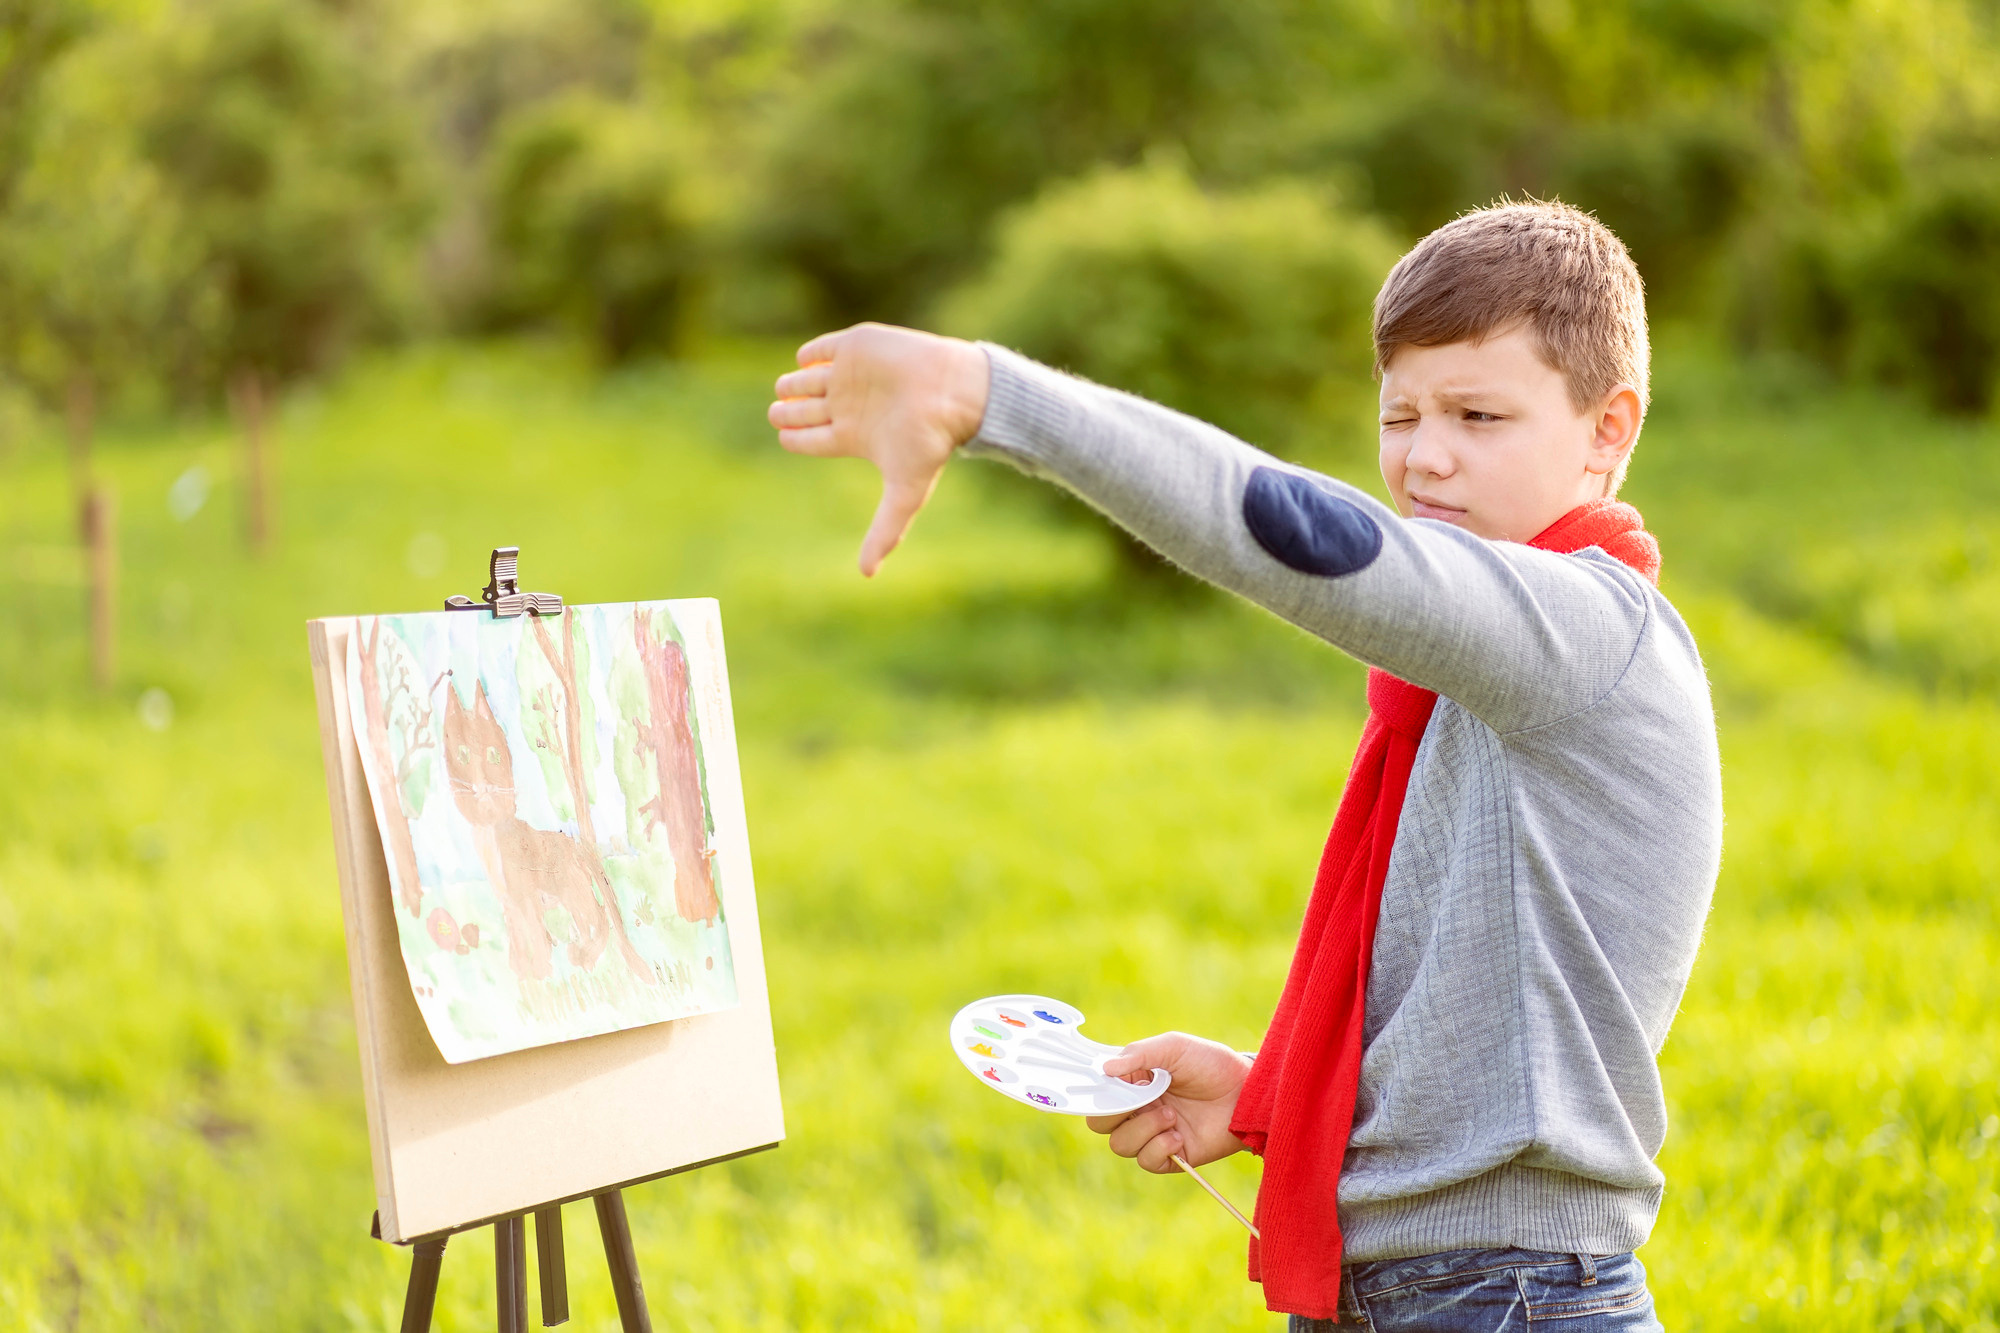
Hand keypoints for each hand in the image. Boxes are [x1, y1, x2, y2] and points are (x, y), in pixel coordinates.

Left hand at [767, 322, 990, 575]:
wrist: (951, 392)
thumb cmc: (929, 441)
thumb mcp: (905, 493)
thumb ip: (885, 532)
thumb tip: (866, 576)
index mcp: (852, 436)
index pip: (809, 439)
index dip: (793, 438)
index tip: (785, 436)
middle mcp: (848, 406)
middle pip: (802, 408)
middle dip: (786, 410)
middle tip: (778, 412)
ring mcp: (851, 376)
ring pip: (807, 378)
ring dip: (792, 383)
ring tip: (788, 388)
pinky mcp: (857, 346)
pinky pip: (820, 348)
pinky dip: (808, 355)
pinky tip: (807, 363)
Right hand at [1087, 1032, 1251, 1173]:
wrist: (1247, 1092)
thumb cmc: (1211, 1064)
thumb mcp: (1174, 1047)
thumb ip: (1139, 1054)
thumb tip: (1105, 1069)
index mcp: (1134, 1082)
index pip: (1099, 1094)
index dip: (1097, 1095)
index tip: (1110, 1089)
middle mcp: (1139, 1109)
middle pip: (1101, 1124)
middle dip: (1114, 1115)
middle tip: (1141, 1102)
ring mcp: (1153, 1133)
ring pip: (1121, 1145)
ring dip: (1143, 1129)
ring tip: (1171, 1116)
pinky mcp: (1171, 1156)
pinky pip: (1147, 1161)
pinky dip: (1159, 1148)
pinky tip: (1179, 1135)